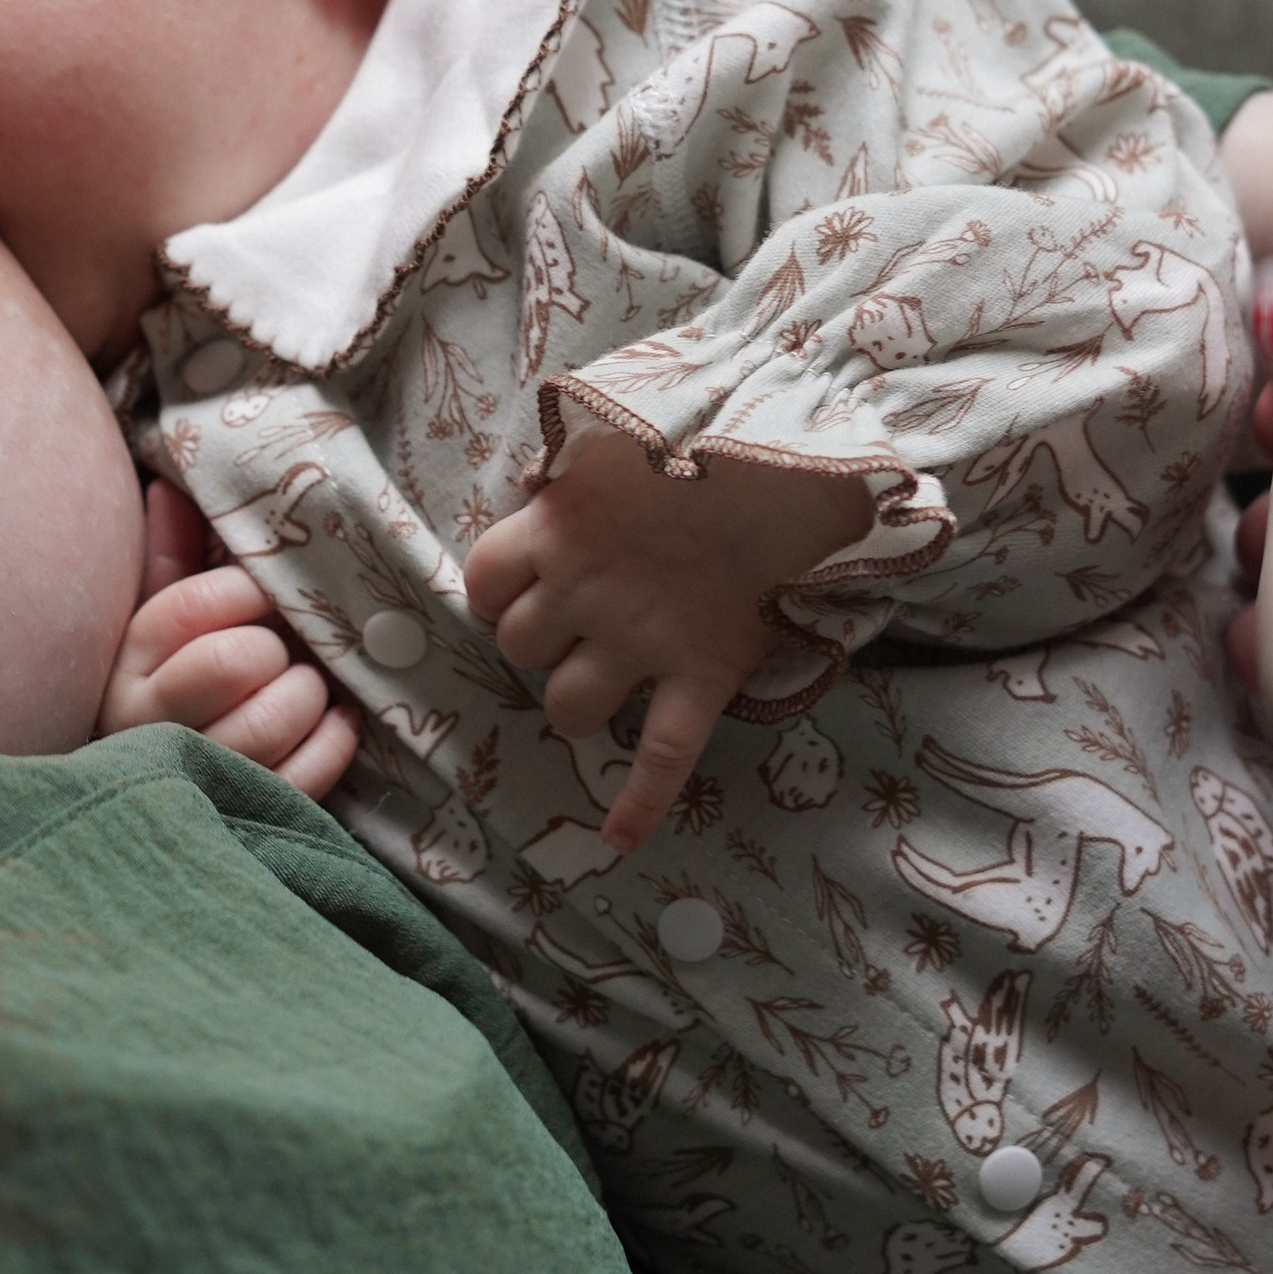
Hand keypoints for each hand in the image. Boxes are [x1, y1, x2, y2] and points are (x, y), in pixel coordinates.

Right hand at [98, 480, 359, 799]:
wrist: (154, 804)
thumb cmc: (173, 691)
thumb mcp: (156, 627)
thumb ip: (169, 556)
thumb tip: (169, 486)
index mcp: (126, 664)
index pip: (192, 605)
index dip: (244, 593)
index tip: (260, 600)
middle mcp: (148, 722)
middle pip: (234, 661)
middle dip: (275, 650)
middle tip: (282, 652)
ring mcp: (195, 775)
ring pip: (270, 721)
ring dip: (307, 695)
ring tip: (306, 688)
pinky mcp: (242, 817)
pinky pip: (304, 775)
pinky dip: (334, 741)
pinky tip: (334, 722)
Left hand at [465, 427, 871, 854]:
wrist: (788, 454)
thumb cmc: (696, 433)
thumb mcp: (606, 433)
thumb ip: (568, 471)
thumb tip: (544, 484)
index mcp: (554, 528)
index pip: (483, 581)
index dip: (498, 590)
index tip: (527, 582)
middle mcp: (585, 592)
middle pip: (519, 648)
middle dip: (539, 640)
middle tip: (578, 620)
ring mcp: (643, 640)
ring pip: (568, 708)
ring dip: (573, 699)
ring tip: (603, 678)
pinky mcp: (701, 674)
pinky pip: (665, 754)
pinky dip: (641, 803)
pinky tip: (618, 839)